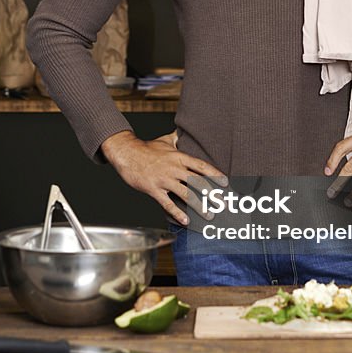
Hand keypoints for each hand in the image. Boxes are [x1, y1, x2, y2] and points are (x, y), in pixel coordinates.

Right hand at [101, 130, 226, 224]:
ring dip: (200, 206)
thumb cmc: (146, 148)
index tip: (225, 183)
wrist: (126, 153)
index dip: (214, 174)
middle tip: (224, 204)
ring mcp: (164, 180)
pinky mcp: (154, 190)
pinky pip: (168, 204)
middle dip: (213, 194)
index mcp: (179, 156)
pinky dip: (178, 213)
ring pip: (186, 195)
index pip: (201, 166)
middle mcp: (174, 168)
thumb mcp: (165, 140)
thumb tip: (185, 132)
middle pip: (198, 182)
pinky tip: (186, 221)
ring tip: (210, 215)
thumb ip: (177, 138)